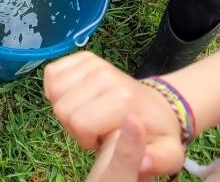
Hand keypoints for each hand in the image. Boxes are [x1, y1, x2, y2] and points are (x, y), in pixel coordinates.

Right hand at [44, 52, 185, 176]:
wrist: (156, 106)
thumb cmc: (155, 133)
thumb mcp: (167, 154)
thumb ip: (159, 161)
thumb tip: (142, 160)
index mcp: (123, 99)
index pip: (80, 122)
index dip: (85, 139)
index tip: (102, 141)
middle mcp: (106, 75)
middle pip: (63, 108)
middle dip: (74, 126)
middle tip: (94, 130)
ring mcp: (94, 63)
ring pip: (54, 89)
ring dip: (65, 107)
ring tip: (86, 115)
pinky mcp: (83, 57)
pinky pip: (52, 72)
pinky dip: (55, 89)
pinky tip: (74, 99)